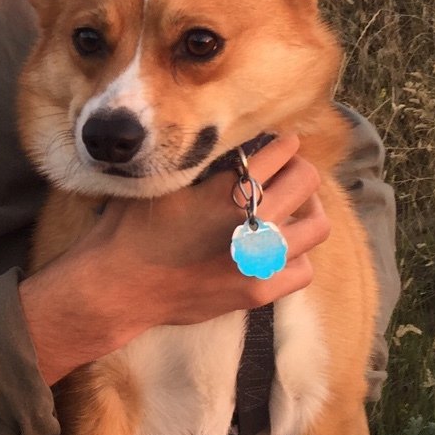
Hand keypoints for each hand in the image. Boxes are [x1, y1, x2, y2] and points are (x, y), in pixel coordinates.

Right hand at [83, 133, 328, 328]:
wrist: (118, 286)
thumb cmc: (131, 229)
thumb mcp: (164, 183)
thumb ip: (204, 167)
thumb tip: (236, 153)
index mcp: (227, 192)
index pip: (278, 153)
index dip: (282, 144)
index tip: (281, 143)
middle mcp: (252, 224)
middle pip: (305, 181)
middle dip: (298, 168)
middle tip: (285, 171)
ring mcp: (259, 260)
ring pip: (316, 226)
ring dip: (307, 210)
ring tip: (291, 208)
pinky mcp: (258, 291)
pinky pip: (303, 270)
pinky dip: (296, 256)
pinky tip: (278, 249)